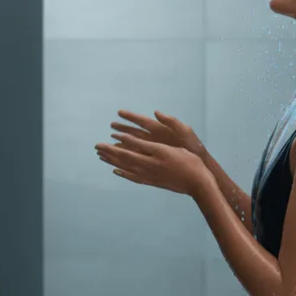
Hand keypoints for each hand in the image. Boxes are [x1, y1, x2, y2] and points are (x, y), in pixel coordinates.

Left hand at [95, 132, 212, 197]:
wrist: (198, 181)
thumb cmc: (193, 155)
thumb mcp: (185, 134)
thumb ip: (170, 122)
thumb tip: (155, 113)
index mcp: (159, 149)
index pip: (135, 142)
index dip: (122, 137)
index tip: (111, 132)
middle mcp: (151, 162)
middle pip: (126, 155)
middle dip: (110, 150)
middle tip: (97, 146)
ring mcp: (150, 173)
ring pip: (126, 166)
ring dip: (113, 160)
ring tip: (100, 156)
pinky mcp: (151, 181)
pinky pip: (133, 177)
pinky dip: (123, 173)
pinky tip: (114, 170)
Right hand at [110, 109, 206, 159]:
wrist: (199, 163)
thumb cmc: (192, 146)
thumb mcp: (184, 131)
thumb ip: (171, 121)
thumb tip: (156, 112)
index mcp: (162, 129)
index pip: (143, 121)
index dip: (131, 117)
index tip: (119, 112)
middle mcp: (156, 138)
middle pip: (136, 131)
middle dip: (124, 128)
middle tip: (112, 125)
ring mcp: (155, 148)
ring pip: (135, 143)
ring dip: (124, 140)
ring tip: (112, 138)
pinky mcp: (155, 158)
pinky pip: (139, 154)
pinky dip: (130, 152)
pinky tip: (122, 153)